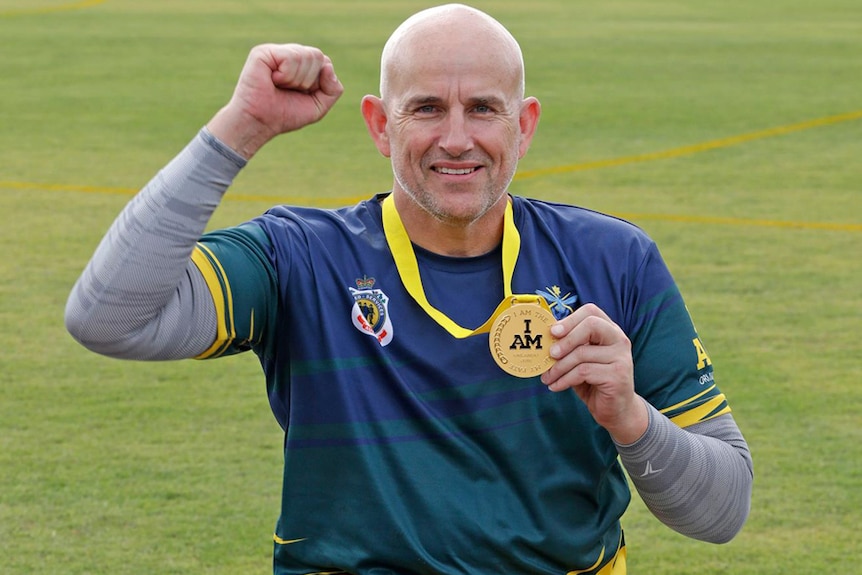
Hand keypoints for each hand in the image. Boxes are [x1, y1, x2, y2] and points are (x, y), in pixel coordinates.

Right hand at [208, 43, 343, 157]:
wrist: (260, 123)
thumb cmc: (285, 115)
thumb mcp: (318, 106)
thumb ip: (333, 89)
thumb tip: (328, 66)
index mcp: (302, 65)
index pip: (325, 62)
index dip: (319, 83)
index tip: (301, 94)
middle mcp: (290, 55)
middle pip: (318, 56)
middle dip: (309, 81)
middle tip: (289, 90)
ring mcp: (276, 51)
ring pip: (306, 56)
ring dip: (296, 80)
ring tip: (279, 86)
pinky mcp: (264, 52)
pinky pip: (291, 57)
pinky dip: (286, 75)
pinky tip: (272, 80)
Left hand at [541, 303, 647, 443]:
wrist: (616, 411)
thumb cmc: (594, 382)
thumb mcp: (580, 361)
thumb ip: (569, 347)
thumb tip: (544, 338)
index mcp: (610, 331)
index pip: (591, 312)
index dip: (570, 319)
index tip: (553, 332)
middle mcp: (619, 340)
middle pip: (591, 325)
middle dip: (566, 339)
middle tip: (550, 354)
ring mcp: (621, 357)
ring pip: (582, 353)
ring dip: (559, 367)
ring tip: (547, 378)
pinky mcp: (617, 375)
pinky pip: (583, 372)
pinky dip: (564, 379)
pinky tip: (556, 386)